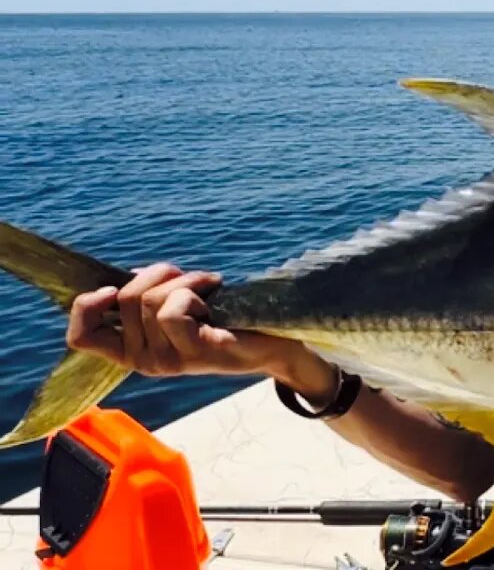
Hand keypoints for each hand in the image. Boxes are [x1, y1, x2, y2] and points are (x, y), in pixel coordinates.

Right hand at [67, 262, 322, 388]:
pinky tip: (215, 298)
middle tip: (187, 279)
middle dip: (157, 273)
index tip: (112, 287)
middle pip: (125, 298)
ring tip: (206, 289)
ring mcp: (167, 361)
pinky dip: (194, 291)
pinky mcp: (194, 353)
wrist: (270, 343)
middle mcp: (143, 362)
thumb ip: (145, 299)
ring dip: (183, 280)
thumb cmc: (222, 319)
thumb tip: (126, 278)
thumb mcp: (174, 307)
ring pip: (150, 299)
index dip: (86, 305)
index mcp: (131, 352)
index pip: (81, 337)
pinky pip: (173, 309)